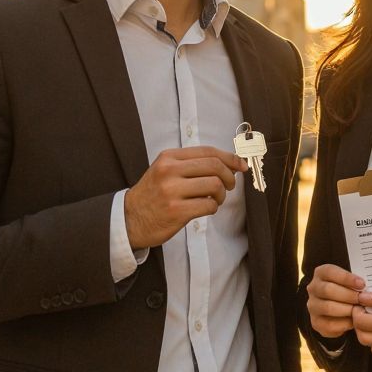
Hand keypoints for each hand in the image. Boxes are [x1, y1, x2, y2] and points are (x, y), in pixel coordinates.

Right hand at [124, 146, 245, 248]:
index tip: (241, 166)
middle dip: (229, 177)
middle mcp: (170, 171)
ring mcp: (172, 191)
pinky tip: (206, 209)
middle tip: (229, 186)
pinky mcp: (176, 211)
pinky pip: (209, 206)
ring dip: (221, 194)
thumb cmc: (153, 194)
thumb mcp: (166, 170)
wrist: (129, 219)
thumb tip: (231, 162)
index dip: (230, 158)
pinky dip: (213, 208)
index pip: (208, 152)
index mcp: (169, 157)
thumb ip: (193, 164)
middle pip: (215, 166)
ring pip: (214, 185)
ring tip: (215, 200)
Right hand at [306, 264, 363, 339]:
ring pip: (328, 307)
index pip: (330, 272)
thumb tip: (369, 289)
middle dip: (349, 295)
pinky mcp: (316, 322)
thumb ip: (356, 282)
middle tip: (363, 299)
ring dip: (347, 309)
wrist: (338, 309)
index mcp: (321, 273)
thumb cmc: (348, 290)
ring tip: (360, 310)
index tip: (362, 284)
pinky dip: (344, 324)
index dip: (346, 278)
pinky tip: (354, 321)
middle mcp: (313, 288)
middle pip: (328, 290)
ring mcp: (313, 306)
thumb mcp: (351, 281)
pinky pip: (329, 324)